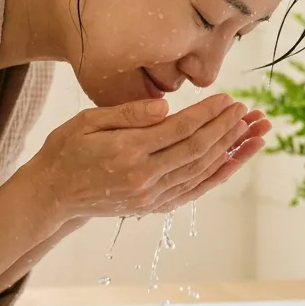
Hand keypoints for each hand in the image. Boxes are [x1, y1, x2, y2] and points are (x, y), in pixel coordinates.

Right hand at [18, 93, 250, 221]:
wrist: (52, 194)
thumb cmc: (66, 149)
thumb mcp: (88, 121)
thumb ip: (128, 113)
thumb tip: (166, 107)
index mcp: (126, 151)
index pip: (179, 129)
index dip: (208, 113)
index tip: (229, 98)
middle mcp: (142, 177)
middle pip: (196, 150)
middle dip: (226, 129)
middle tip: (247, 111)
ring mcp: (149, 196)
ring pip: (200, 171)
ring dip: (230, 151)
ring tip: (252, 133)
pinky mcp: (152, 207)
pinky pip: (193, 191)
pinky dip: (216, 176)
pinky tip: (233, 161)